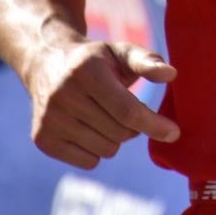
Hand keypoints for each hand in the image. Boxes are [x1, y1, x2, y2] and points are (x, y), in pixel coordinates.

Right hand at [21, 39, 179, 169]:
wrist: (47, 64)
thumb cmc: (95, 61)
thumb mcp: (121, 52)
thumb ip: (147, 61)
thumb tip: (170, 74)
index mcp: (86, 71)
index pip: (127, 110)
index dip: (153, 124)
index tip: (173, 132)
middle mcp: (63, 95)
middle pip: (118, 133)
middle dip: (133, 127)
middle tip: (127, 111)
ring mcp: (49, 119)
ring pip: (105, 150)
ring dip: (116, 139)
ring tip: (106, 117)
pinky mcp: (41, 139)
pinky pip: (88, 162)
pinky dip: (97, 151)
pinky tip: (90, 129)